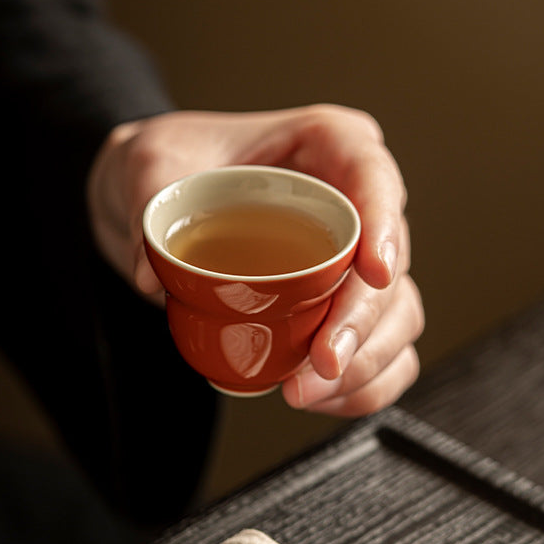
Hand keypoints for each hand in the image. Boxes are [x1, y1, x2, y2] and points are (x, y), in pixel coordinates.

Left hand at [86, 105, 423, 414]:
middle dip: (362, 321)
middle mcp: (355, 201)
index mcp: (328, 145)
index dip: (384, 226)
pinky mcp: (343, 307)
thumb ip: (148, 203)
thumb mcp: (149, 163)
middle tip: (322, 361)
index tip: (375, 273)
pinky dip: (362, 386)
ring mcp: (355, 260)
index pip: (373, 176)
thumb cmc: (176, 167)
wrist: (160, 207)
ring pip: (396, 316)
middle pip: (389, 262)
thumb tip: (155, 279)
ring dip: (364, 363)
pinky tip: (320, 399)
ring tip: (303, 390)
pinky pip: (381, 352)